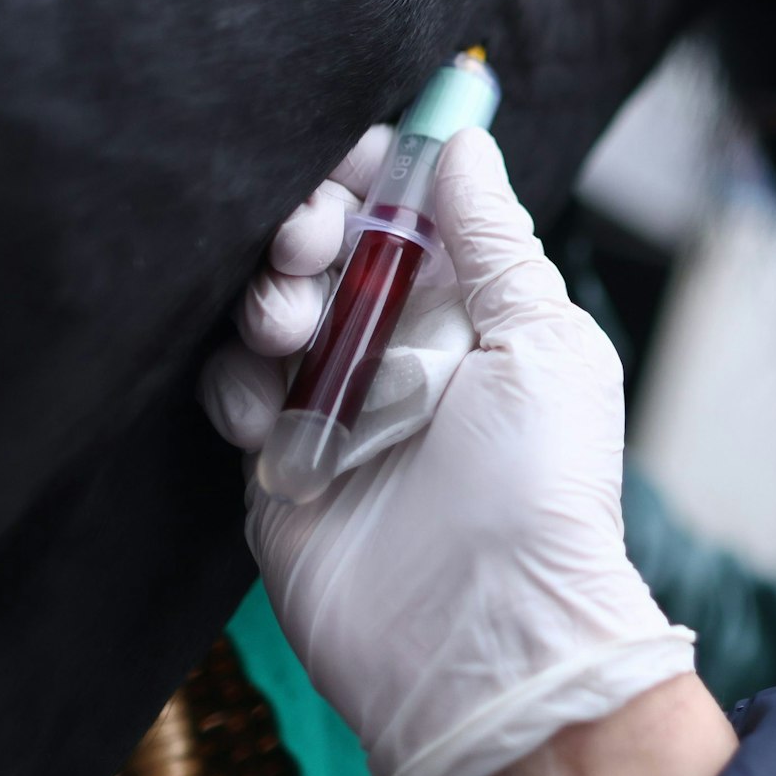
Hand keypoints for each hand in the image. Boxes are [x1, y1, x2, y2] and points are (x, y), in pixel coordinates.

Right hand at [203, 128, 696, 775]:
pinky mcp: (277, 458)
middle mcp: (401, 345)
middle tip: (307, 241)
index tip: (345, 157)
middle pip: (327, 245)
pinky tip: (263, 411)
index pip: (408, 208)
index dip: (369, 171)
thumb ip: (495, 237)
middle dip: (305, 222)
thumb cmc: (538, 488)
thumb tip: (464, 139)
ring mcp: (335, 401)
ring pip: (270, 305)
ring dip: (267, 296)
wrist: (479, 636)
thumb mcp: (544, 341)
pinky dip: (236, 381)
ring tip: (288, 330)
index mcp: (473, 307)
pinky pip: (231, 386)